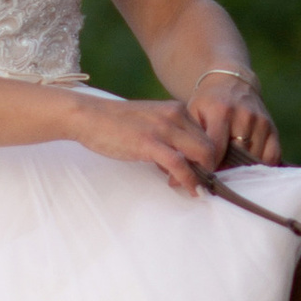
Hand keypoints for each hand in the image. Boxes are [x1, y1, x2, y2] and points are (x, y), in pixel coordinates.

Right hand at [71, 89, 221, 192]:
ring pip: (201, 154)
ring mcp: (164, 128)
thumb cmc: (114, 123)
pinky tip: (189, 190)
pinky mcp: (151, 143)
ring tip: (197, 190)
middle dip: (210, 168)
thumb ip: (167, 137)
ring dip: (203, 176)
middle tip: (203, 184)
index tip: (203, 173)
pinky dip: (189, 180)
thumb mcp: (149, 123)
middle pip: (210, 144)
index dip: (207, 157)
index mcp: (176, 110)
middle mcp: (176, 115)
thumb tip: (177, 164)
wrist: (89, 115)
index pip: (206, 135)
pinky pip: (180, 165)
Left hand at [189, 74, 282, 168]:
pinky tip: (248, 167)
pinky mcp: (272, 128)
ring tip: (230, 169)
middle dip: (225, 170)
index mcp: (221, 111)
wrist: (232, 83)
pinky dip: (261, 166)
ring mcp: (261, 122)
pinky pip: (272, 157)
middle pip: (237, 157)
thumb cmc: (207, 103)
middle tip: (215, 175)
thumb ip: (188, 142)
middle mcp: (244, 115)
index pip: (216, 150)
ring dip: (242, 169)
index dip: (208, 167)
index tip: (202, 175)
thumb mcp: (193, 114)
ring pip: (254, 160)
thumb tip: (178, 179)